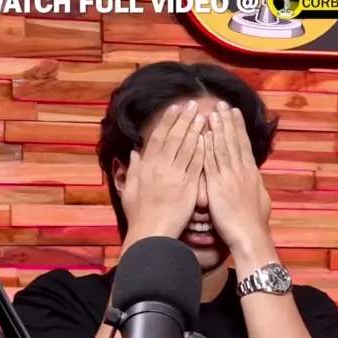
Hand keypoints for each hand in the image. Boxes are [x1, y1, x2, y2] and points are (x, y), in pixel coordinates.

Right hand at [121, 101, 204, 244]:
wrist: (150, 234)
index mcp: (146, 166)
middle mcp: (160, 167)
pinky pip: (196, 164)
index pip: (158, 138)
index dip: (167, 121)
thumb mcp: (129, 190)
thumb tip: (133, 153)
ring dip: (195, 130)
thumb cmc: (139, 215)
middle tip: (192, 104)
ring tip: (203, 115)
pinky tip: (208, 139)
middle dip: (183, 119)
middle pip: (174, 137)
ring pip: (187, 147)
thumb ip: (132, 170)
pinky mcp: (187, 186)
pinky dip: (202, 150)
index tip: (174, 108)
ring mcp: (175, 175)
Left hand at [203, 102, 271, 253]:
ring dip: (218, 129)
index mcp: (251, 174)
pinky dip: (209, 148)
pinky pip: (212, 163)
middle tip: (222, 104)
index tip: (234, 113)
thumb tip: (255, 180)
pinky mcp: (218, 186)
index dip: (238, 128)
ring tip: (213, 112)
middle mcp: (242, 171)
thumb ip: (255, 186)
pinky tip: (205, 135)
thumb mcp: (260, 200)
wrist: (250, 235)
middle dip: (228, 121)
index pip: (244, 145)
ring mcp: (230, 177)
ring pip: (223, 148)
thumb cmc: (254, 223)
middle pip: (234, 141)